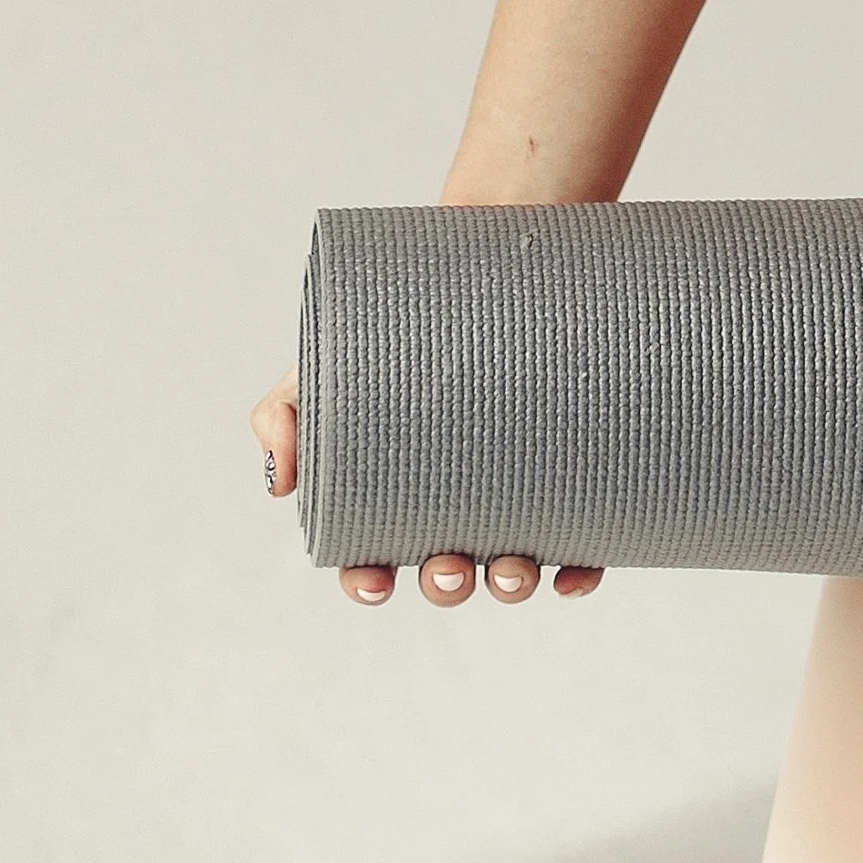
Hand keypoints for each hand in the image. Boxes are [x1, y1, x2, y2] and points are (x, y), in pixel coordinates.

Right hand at [251, 363, 602, 607]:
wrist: (486, 278)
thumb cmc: (388, 339)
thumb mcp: (322, 366)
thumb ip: (281, 415)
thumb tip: (282, 487)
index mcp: (392, 496)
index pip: (373, 558)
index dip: (369, 581)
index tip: (375, 580)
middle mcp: (454, 508)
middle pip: (446, 571)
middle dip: (445, 584)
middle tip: (448, 569)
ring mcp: (513, 501)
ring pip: (511, 568)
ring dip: (509, 584)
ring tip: (510, 567)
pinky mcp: (571, 487)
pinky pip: (581, 546)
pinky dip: (577, 572)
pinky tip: (572, 575)